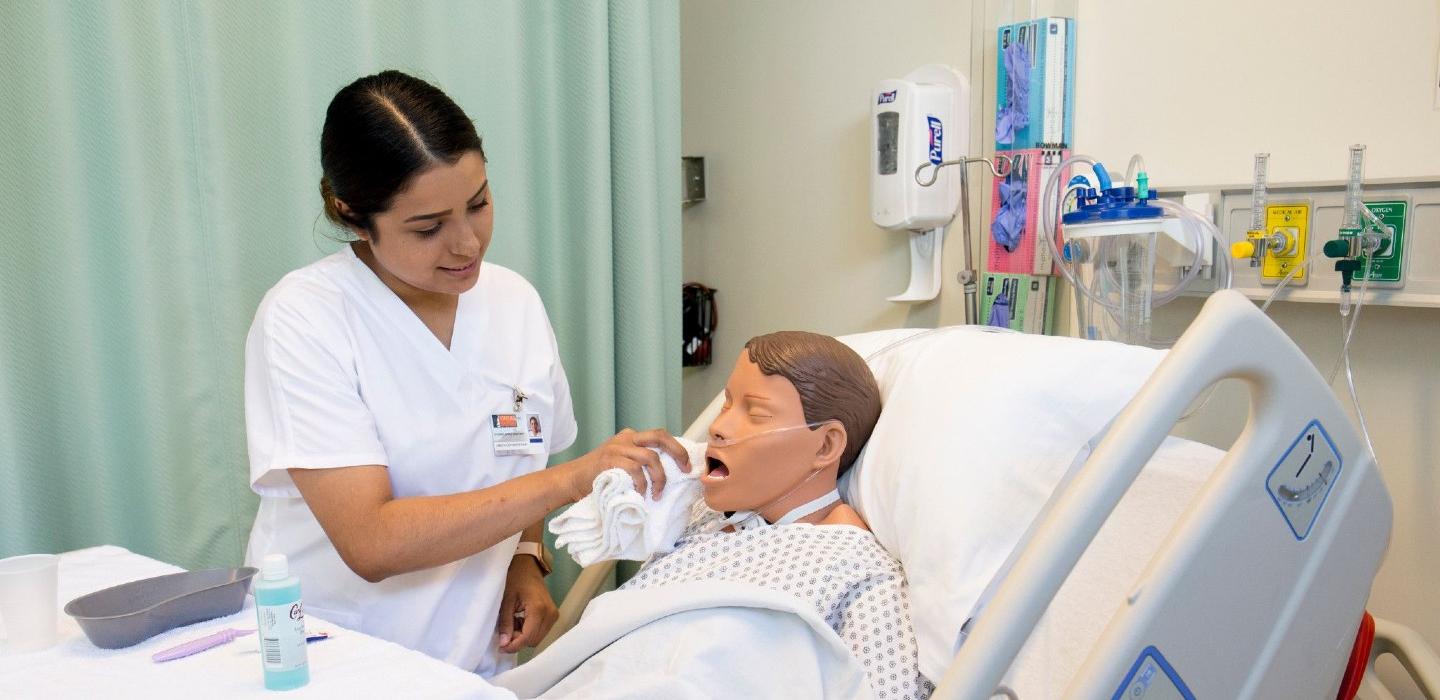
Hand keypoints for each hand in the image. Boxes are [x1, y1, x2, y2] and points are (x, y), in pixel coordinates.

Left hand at [497, 554, 557, 653]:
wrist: (528, 566)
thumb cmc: (515, 579)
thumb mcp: (506, 600)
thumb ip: (505, 623)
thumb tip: (504, 644)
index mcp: (538, 609)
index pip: (527, 637)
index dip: (514, 646)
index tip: (501, 647)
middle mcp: (550, 614)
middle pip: (534, 640)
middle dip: (518, 640)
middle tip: (505, 631)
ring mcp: (554, 615)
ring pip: (537, 638)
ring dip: (523, 636)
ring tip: (512, 623)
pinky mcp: (553, 615)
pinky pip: (541, 631)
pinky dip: (529, 631)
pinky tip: (520, 621)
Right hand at [562, 428, 690, 501]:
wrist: (571, 480)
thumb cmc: (599, 477)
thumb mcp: (622, 463)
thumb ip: (639, 462)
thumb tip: (669, 473)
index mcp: (630, 437)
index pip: (660, 436)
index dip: (677, 449)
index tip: (686, 466)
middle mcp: (625, 438)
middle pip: (660, 437)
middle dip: (678, 452)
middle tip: (684, 470)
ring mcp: (617, 447)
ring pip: (650, 457)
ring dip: (659, 478)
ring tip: (657, 494)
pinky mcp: (609, 460)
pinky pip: (634, 470)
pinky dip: (641, 484)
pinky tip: (640, 494)